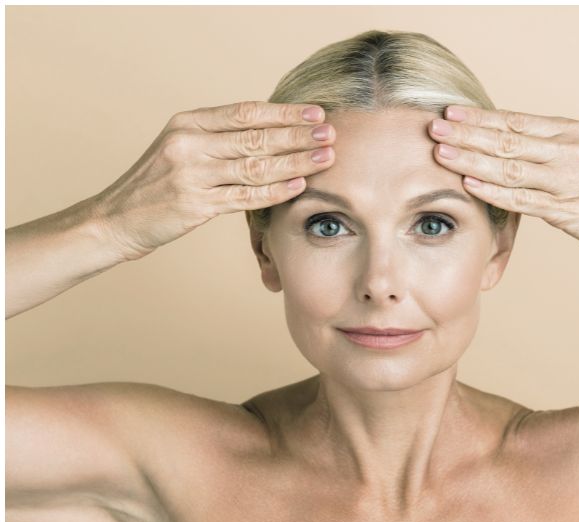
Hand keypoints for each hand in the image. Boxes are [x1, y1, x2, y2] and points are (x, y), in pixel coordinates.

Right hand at [92, 101, 335, 260]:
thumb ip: (218, 140)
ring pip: (255, 166)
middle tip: (330, 134)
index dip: (283, 112)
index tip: (314, 113)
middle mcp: (188, 144)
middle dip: (297, 135)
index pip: (245, 112)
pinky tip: (298, 185)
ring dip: (295, 162)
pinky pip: (244, 197)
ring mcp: (191, 175)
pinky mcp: (195, 205)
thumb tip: (272, 132)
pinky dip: (274, 192)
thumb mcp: (180, 149)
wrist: (117, 219)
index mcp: (187, 123)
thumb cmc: (156, 185)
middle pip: (255, 137)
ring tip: (324, 158)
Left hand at [427, 106, 578, 263]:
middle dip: (467, 133)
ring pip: (509, 167)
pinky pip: (521, 199)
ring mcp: (567, 180)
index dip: (481, 117)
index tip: (451, 112)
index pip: (516, 120)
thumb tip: (507, 140)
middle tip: (434, 128)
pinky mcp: (566, 210)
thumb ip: (550, 146)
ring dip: (472, 159)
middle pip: (507, 139)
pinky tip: (469, 184)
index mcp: (572, 131)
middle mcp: (569, 150)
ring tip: (442, 153)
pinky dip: (493, 192)